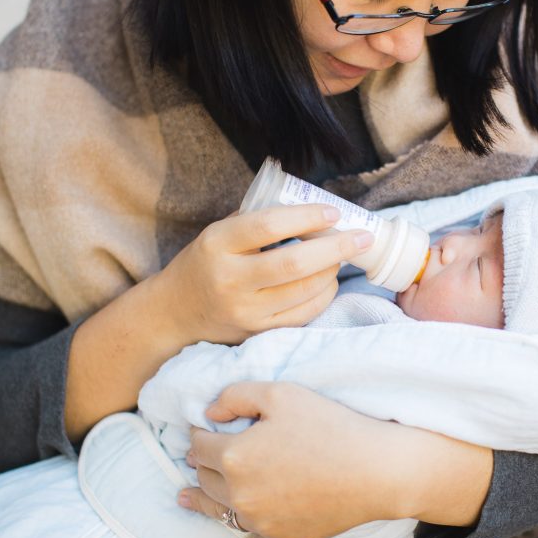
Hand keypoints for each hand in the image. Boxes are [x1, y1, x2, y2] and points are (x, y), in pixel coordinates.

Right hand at [156, 205, 373, 345]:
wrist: (174, 314)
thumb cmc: (205, 264)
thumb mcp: (218, 234)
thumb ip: (257, 219)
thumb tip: (310, 205)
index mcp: (217, 244)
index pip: (268, 225)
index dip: (307, 217)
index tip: (334, 213)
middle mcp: (230, 279)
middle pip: (294, 263)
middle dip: (336, 248)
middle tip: (363, 237)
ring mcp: (244, 311)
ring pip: (304, 291)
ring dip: (333, 271)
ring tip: (343, 256)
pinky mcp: (256, 332)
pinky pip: (302, 314)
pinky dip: (323, 296)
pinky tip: (329, 281)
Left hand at [178, 381, 418, 537]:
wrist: (375, 470)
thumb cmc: (330, 425)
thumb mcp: (280, 394)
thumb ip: (236, 396)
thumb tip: (208, 413)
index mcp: (233, 456)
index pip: (200, 444)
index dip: (200, 433)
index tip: (205, 427)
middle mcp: (239, 493)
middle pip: (206, 477)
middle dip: (201, 463)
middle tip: (201, 455)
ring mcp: (260, 522)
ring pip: (219, 511)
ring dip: (201, 503)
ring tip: (184, 499)